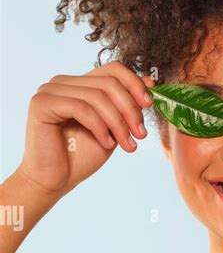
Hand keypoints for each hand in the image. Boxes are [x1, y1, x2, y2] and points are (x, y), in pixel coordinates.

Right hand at [16, 60, 154, 196]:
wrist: (55, 182)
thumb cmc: (81, 157)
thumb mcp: (112, 129)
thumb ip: (126, 106)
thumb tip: (149, 81)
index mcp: (79, 85)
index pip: (113, 70)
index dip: (134, 84)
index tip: (149, 105)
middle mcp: (63, 82)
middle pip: (108, 83)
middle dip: (130, 110)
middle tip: (141, 134)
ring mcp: (50, 91)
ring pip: (97, 96)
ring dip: (118, 123)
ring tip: (127, 145)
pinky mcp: (42, 104)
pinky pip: (81, 108)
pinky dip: (99, 127)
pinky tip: (106, 143)